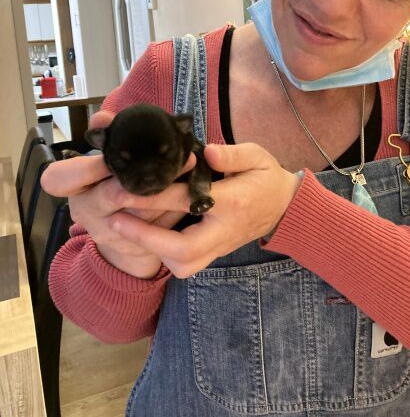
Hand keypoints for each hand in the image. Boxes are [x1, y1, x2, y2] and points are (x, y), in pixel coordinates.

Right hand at [40, 110, 196, 278]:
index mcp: (72, 187)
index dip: (88, 167)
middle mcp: (86, 211)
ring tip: (197, 174)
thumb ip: (106, 138)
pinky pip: (160, 228)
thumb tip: (104, 117)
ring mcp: (108, 232)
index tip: (114, 155)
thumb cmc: (111, 184)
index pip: (61, 178)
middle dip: (152, 176)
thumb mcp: (103, 164)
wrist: (122, 235)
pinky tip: (196, 195)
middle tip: (186, 160)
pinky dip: (179, 210)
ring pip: (144, 213)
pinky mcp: (132, 247)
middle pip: (114, 194)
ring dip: (174, 192)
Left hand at [106, 143, 301, 278]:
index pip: (189, 201)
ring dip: (154, 250)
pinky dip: (164, 255)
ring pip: (184, 264)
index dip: (156, 196)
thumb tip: (205, 151)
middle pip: (183, 249)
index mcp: (233, 201)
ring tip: (127, 228)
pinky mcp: (216, 253)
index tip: (127, 188)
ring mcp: (220, 246)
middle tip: (116, 220)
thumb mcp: (256, 155)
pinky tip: (146, 236)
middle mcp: (224, 229)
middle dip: (147, 238)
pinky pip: (187, 264)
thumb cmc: (266, 176)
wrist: (285, 207)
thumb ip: (232, 154)